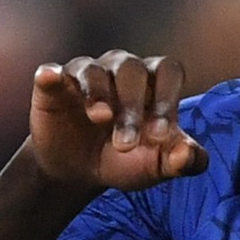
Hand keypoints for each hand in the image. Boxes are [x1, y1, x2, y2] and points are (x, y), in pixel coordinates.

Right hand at [28, 50, 208, 191]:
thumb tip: (188, 156)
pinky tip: (51, 78)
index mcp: (153, 81)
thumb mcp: (156, 165)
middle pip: (131, 70)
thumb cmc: (125, 158)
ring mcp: (86, 74)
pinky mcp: (53, 85)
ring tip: (100, 118)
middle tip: (126, 143)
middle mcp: (121, 69)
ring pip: (94, 70)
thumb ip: (182, 161)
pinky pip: (51, 72)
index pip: (167, 71)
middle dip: (132, 106)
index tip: (160, 136)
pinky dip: (51, 74)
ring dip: (98, 93)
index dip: (167, 99)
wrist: (79, 171)